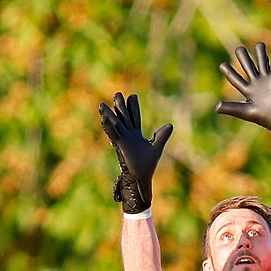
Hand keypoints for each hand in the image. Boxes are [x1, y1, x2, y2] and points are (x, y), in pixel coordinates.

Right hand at [97, 92, 172, 213]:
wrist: (142, 177)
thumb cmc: (147, 164)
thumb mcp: (156, 147)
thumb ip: (162, 136)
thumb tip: (170, 125)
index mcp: (136, 135)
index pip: (134, 117)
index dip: (133, 107)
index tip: (132, 96)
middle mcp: (128, 136)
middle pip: (123, 117)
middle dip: (120, 106)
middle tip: (117, 93)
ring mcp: (123, 140)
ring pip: (115, 124)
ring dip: (109, 115)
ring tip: (101, 105)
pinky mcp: (120, 146)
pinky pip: (113, 135)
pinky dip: (109, 128)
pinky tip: (104, 120)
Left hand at [216, 42, 270, 149]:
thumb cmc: (261, 117)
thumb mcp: (245, 112)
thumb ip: (231, 108)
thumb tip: (216, 107)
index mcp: (246, 90)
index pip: (235, 78)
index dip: (228, 71)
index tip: (222, 65)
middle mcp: (255, 82)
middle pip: (247, 65)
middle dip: (243, 56)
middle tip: (239, 49)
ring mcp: (266, 79)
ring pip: (262, 61)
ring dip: (260, 52)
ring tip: (258, 46)